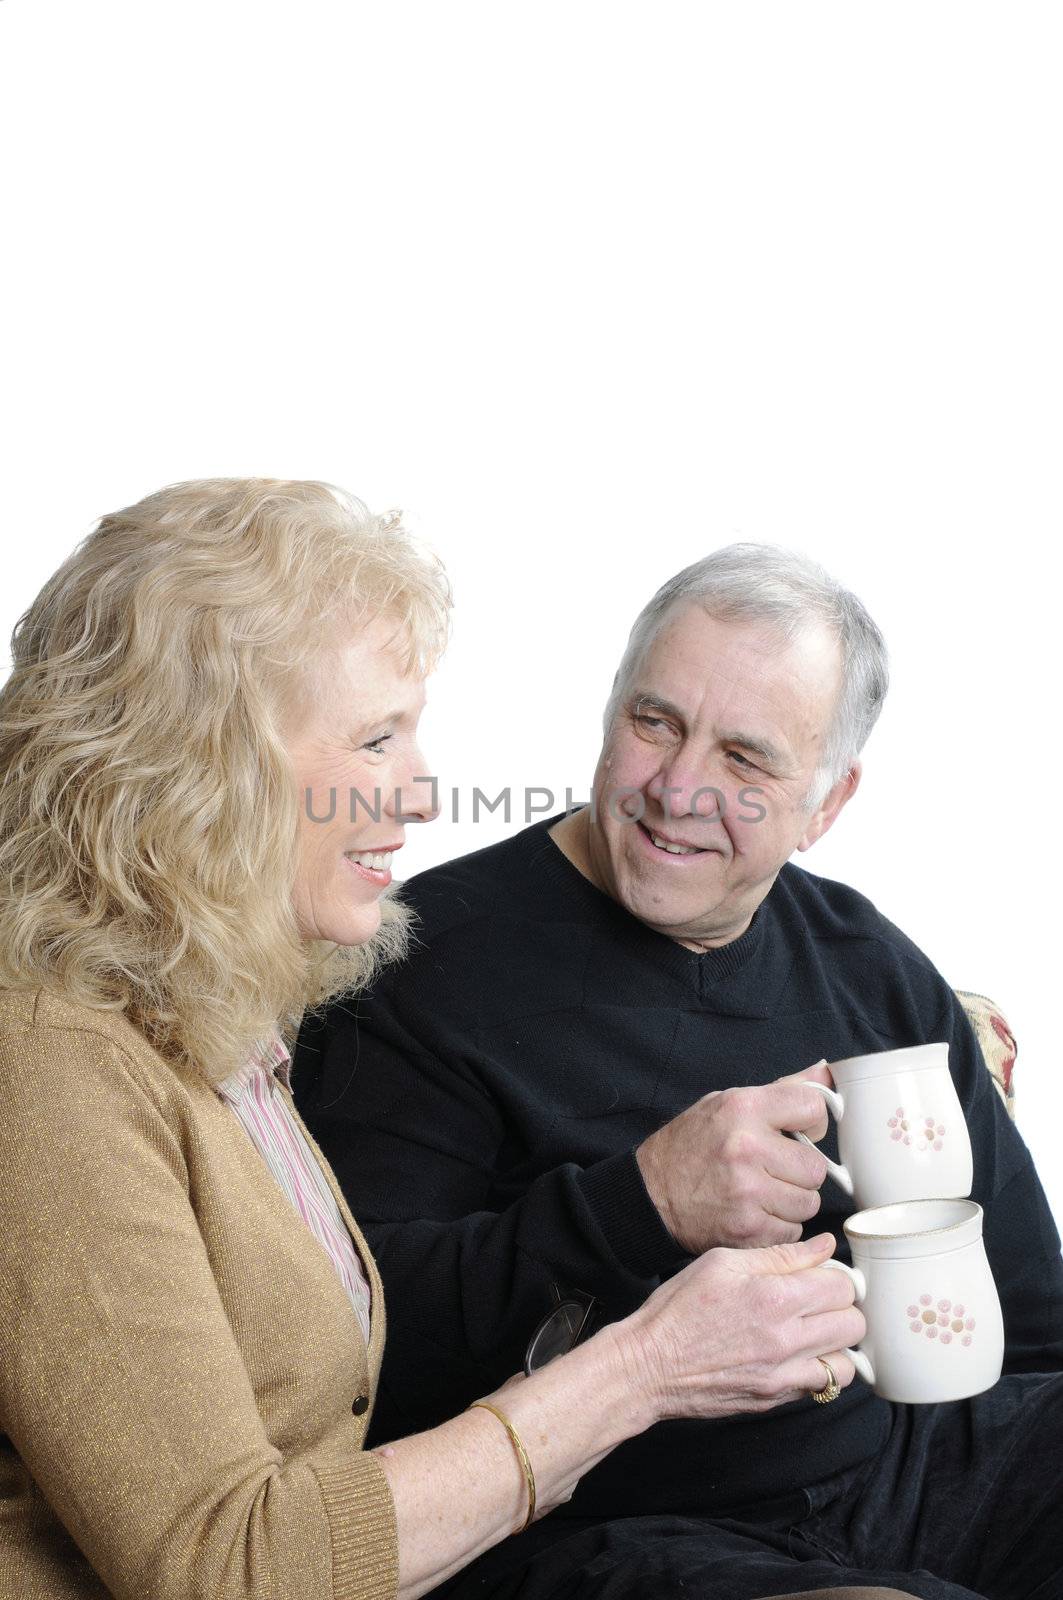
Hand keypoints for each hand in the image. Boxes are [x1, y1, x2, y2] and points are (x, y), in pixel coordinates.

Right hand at [617, 1232, 865, 1422]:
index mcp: (773, 1298)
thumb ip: (781, 1254)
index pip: (841, 1286)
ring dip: (838, 1344)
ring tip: (815, 1330)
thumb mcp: (722, 1262)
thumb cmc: (678, 1310)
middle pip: (854, 1324)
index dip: (835, 1276)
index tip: (820, 1275)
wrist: (649, 1365)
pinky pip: (823, 1388)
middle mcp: (785, 1340)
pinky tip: (800, 1355)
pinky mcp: (776, 1399)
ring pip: (847, 1363)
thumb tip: (824, 1247)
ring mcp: (782, 1376)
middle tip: (819, 1300)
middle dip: (842, 1307)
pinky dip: (822, 1371)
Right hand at [635, 1061, 834, 1251]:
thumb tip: (825, 1075)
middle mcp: (747, 1147)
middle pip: (816, 1166)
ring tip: (763, 1192)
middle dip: (800, 1171)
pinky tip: (754, 1212)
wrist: (650, 1194)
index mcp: (743, 1108)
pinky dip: (778, 1226)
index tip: (798, 1132)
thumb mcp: (726, 1103)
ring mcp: (748, 1192)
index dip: (811, 1123)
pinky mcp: (748, 1228)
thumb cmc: (690, 1146)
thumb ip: (779, 1091)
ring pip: (808, 1203)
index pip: (813, 1108)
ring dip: (791, 1201)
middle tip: (775, 1169)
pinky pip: (792, 1231)